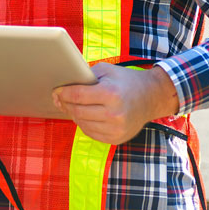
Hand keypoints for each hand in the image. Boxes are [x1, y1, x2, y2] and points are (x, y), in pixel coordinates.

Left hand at [52, 63, 179, 144]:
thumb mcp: (106, 71)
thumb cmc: (125, 81)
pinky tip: (85, 116)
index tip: (56, 91)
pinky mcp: (117, 138)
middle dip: (65, 104)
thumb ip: (85, 77)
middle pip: (77, 111)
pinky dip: (84, 124)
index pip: (77, 96)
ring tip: (73, 106)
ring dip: (74, 114)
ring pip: (82, 124)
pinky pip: (91, 133)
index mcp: (110, 94)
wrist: (151, 97)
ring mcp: (116, 129)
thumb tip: (62, 87)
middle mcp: (114, 114)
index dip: (62, 93)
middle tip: (60, 99)